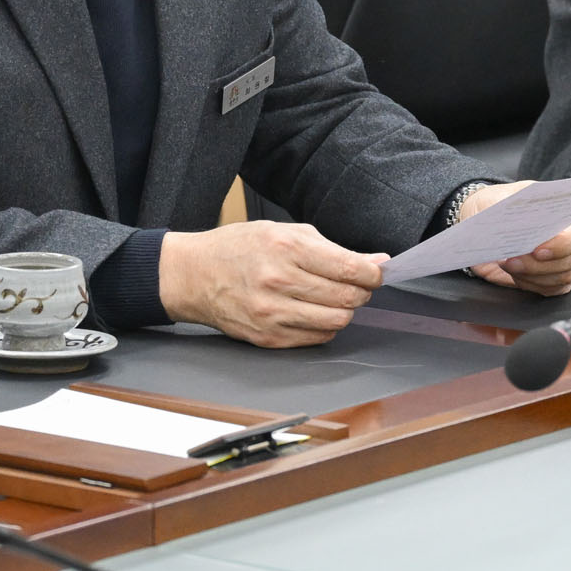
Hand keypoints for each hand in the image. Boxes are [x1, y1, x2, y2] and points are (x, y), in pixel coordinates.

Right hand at [158, 221, 385, 347]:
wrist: (194, 275)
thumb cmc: (238, 248)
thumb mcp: (284, 232)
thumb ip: (332, 248)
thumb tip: (376, 261)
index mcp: (286, 248)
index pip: (350, 268)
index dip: (372, 273)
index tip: (376, 273)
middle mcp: (279, 281)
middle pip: (347, 298)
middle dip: (361, 291)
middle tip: (356, 284)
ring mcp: (272, 314)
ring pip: (337, 321)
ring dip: (344, 310)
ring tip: (333, 298)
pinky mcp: (268, 337)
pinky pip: (316, 338)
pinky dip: (324, 326)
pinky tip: (313, 311)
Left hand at [453, 182, 570, 295]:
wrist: (485, 224)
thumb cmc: (497, 206)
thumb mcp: (500, 199)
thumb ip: (513, 210)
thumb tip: (520, 225)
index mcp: (570, 208)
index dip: (564, 242)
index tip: (537, 250)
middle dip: (539, 263)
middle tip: (512, 259)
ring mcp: (570, 259)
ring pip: (562, 277)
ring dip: (532, 274)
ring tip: (508, 264)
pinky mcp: (558, 278)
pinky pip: (552, 288)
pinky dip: (530, 283)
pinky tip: (515, 273)